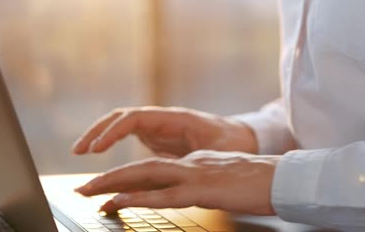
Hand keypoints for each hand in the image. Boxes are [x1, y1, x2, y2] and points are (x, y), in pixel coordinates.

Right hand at [72, 107, 257, 156]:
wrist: (241, 137)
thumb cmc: (231, 142)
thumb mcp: (215, 152)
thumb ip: (193, 160)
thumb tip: (179, 172)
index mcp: (175, 118)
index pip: (135, 118)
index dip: (113, 131)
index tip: (97, 148)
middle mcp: (162, 119)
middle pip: (122, 116)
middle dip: (98, 130)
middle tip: (78, 149)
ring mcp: (158, 126)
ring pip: (121, 124)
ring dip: (100, 134)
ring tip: (80, 151)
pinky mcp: (157, 136)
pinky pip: (127, 135)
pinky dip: (111, 142)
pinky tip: (99, 155)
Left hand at [74, 150, 278, 214]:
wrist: (282, 178)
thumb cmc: (260, 182)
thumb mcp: (226, 180)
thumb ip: (206, 183)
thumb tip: (194, 191)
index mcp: (196, 163)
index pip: (154, 168)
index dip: (127, 177)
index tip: (106, 188)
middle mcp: (190, 164)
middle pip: (142, 168)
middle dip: (109, 178)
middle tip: (83, 188)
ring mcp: (195, 174)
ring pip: (145, 176)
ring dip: (113, 184)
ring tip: (88, 192)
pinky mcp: (202, 188)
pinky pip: (163, 194)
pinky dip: (136, 197)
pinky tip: (117, 202)